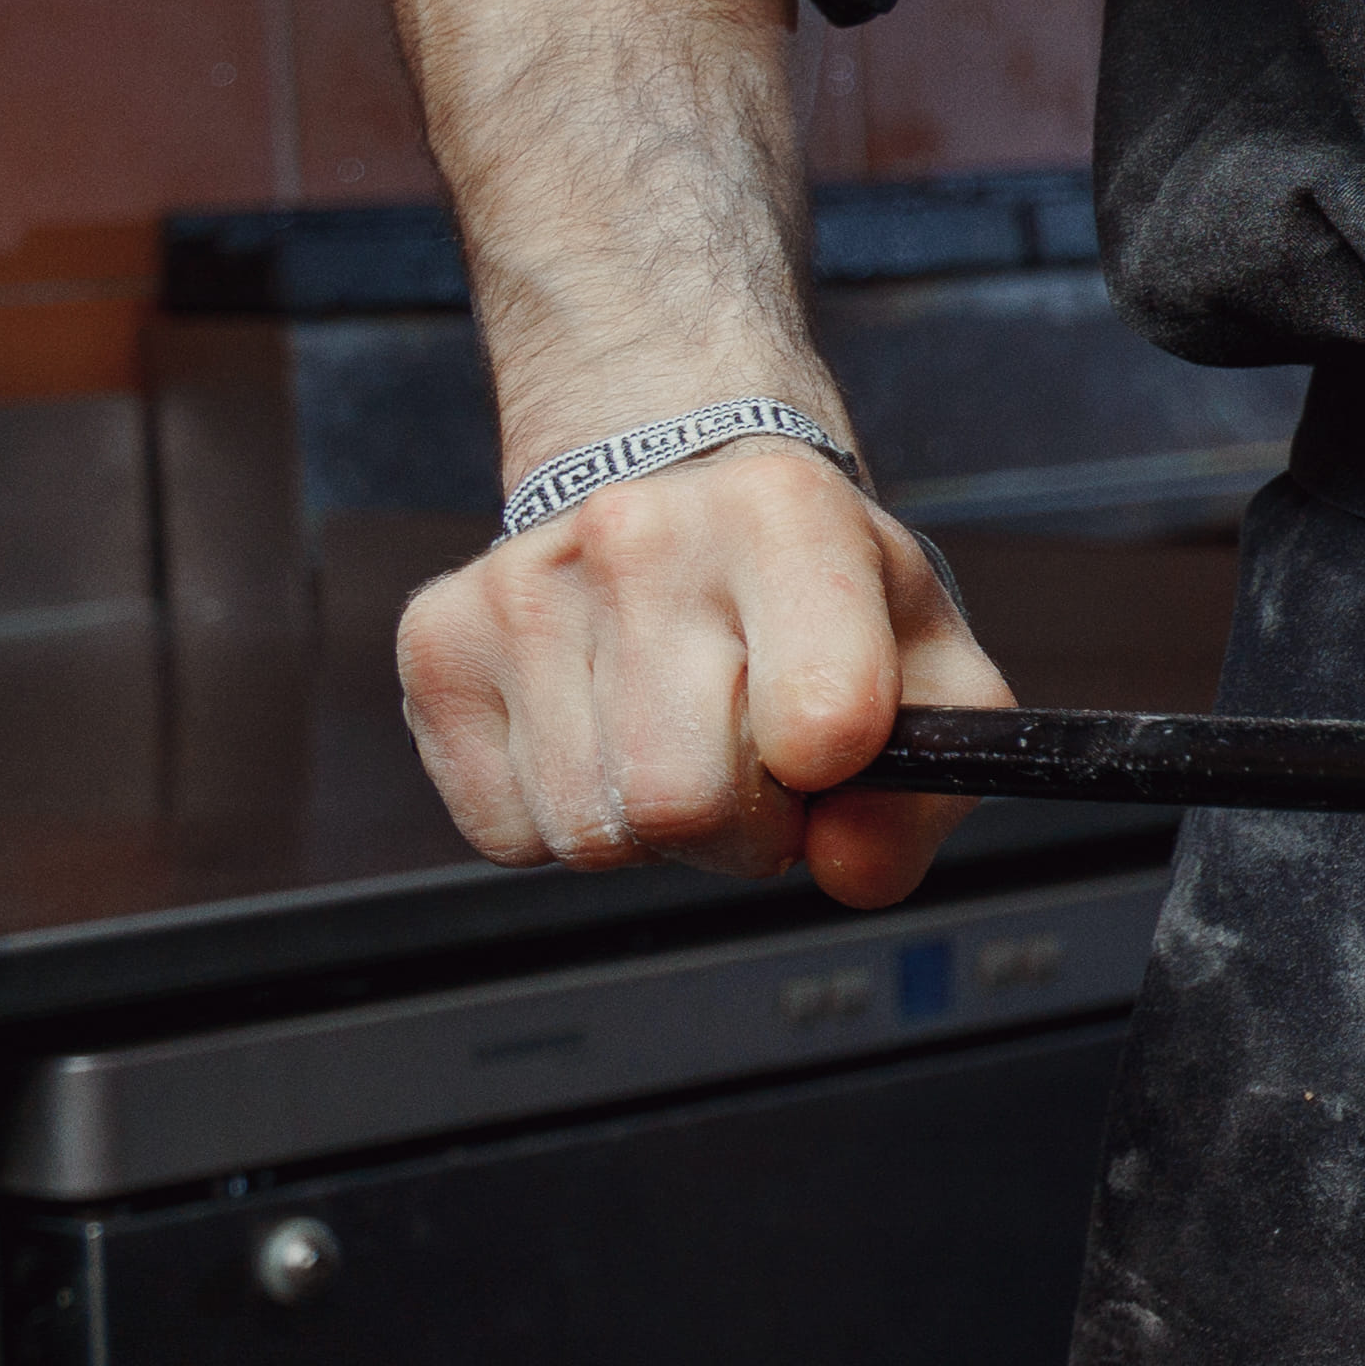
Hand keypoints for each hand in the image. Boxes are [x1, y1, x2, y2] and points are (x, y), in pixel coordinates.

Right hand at [398, 430, 1014, 906]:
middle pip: (684, 804)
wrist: (684, 495)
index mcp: (787, 515)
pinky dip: (565, 818)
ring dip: (650, 827)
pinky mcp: (436, 643)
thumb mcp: (928, 671)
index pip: (823, 719)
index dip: (833, 775)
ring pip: (590, 830)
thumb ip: (924, 790)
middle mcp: (639, 532)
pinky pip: (508, 832)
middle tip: (757, 766)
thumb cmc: (817, 600)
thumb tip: (846, 870)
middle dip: (741, 829)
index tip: (828, 749)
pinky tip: (602, 735)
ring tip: (681, 738)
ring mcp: (520, 584)